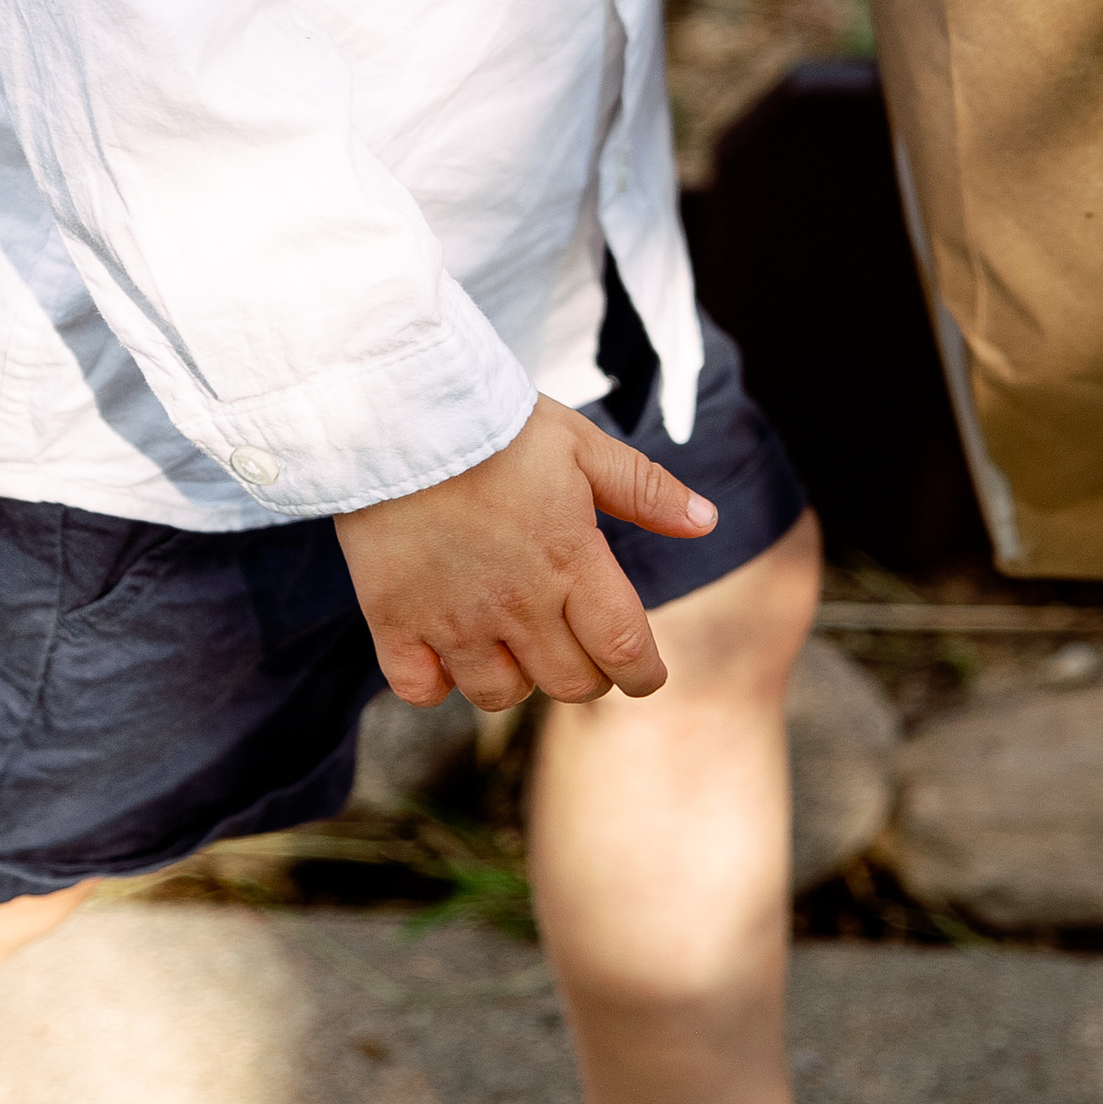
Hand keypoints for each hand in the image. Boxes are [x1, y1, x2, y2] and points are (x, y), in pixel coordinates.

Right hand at [336, 394, 717, 710]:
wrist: (398, 409)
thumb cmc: (497, 423)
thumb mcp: (581, 445)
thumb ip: (645, 490)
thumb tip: (708, 521)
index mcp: (570, 560)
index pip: (624, 651)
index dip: (643, 674)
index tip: (644, 674)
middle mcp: (516, 603)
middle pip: (568, 684)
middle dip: (586, 673)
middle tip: (576, 642)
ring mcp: (452, 618)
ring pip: (498, 694)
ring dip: (514, 676)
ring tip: (509, 637)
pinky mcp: (394, 620)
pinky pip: (421, 689)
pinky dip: (436, 681)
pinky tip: (445, 645)